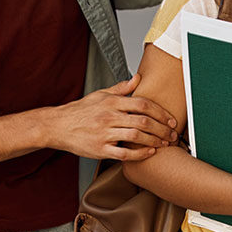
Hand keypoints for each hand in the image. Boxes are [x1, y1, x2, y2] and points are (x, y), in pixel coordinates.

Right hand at [50, 74, 177, 160]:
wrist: (58, 126)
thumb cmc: (81, 110)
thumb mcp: (100, 94)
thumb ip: (121, 88)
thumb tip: (138, 78)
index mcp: (111, 102)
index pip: (143, 104)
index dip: (160, 111)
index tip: (170, 119)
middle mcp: (109, 116)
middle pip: (143, 121)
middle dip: (162, 128)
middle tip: (173, 134)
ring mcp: (104, 133)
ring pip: (136, 137)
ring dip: (154, 141)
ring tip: (165, 143)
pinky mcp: (100, 149)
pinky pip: (124, 154)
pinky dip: (139, 154)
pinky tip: (149, 152)